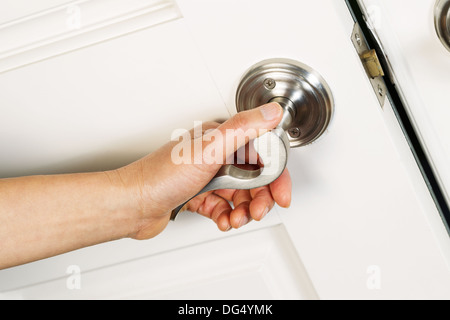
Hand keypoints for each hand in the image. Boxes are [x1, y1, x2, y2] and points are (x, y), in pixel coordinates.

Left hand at [115, 103, 291, 238]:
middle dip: (260, 199)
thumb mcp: (209, 149)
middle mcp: (215, 155)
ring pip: (240, 194)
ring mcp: (207, 175)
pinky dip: (227, 215)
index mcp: (221, 139)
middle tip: (257, 212)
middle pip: (254, 178)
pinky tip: (223, 220)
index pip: (262, 155)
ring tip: (237, 219)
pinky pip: (223, 206)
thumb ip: (244, 128)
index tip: (281, 195)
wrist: (131, 203)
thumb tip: (272, 111)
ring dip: (244, 210)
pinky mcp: (199, 194)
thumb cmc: (161, 176)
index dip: (276, 176)